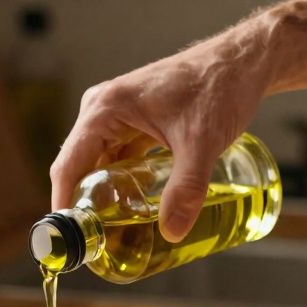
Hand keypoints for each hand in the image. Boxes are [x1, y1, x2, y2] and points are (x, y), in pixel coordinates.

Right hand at [50, 38, 271, 241]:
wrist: (241, 63)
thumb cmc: (219, 87)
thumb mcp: (202, 142)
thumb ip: (187, 188)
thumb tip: (172, 230)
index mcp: (105, 109)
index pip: (68, 166)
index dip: (65, 205)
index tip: (71, 240)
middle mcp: (102, 109)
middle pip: (78, 168)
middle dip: (85, 205)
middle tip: (98, 243)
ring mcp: (115, 114)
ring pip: (96, 164)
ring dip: (101, 194)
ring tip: (112, 230)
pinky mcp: (132, 120)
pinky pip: (114, 156)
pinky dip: (118, 180)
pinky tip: (130, 203)